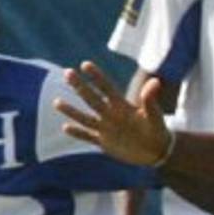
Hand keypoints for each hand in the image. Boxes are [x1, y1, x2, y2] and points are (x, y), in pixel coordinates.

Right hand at [55, 61, 171, 165]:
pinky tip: (65, 127)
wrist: (155, 150)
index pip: (106, 88)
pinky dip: (78, 133)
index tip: (85, 64)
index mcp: (122, 106)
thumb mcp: (155, 115)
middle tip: (67, 72)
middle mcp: (110, 114)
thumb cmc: (157, 129)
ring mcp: (106, 128)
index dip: (96, 76)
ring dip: (72, 110)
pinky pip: (88, 136)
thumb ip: (151, 100)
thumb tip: (155, 81)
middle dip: (79, 86)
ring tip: (56, 101)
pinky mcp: (104, 142)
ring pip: (85, 118)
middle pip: (92, 99)